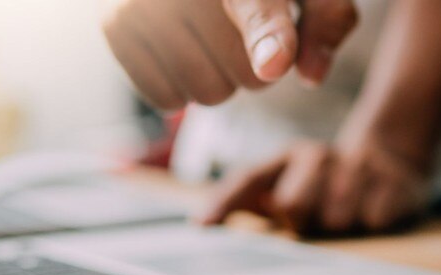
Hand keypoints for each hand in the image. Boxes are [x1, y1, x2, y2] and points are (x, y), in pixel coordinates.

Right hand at [104, 0, 357, 108]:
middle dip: (257, 67)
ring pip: (207, 93)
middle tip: (242, 35)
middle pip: (246, 75)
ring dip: (220, 81)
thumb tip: (311, 74)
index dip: (268, 39)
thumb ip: (326, 21)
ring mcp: (145, 4)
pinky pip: (165, 99)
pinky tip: (183, 55)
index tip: (273, 66)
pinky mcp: (114, 23)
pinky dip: (181, 91)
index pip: (257, 9)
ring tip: (212, 41)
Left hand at [194, 138, 427, 233]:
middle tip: (316, 216)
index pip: (249, 179)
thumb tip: (202, 222)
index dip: (225, 201)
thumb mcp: (284, 181)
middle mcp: (320, 156)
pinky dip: (372, 224)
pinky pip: (373, 220)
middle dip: (302, 221)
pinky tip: (372, 210)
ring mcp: (359, 167)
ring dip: (341, 226)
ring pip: (337, 219)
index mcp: (290, 156)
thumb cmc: (324, 181)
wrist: (389, 158)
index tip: (204, 225)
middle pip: (294, 206)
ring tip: (346, 212)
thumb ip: (242, 198)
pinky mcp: (393, 183)